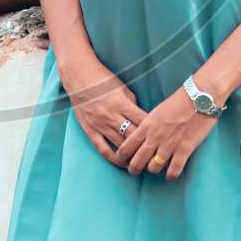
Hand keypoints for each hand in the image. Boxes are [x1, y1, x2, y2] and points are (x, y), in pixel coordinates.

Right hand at [59, 50, 148, 164]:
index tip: (163, 138)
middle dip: (146, 147)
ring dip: (133, 156)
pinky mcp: (90, 131)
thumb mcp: (122, 88)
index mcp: (121, 103)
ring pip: (120, 146)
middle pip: (133, 136)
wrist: (78, 77)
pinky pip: (103, 149)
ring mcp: (100, 125)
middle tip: (157, 154)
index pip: (143, 121)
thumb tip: (143, 119)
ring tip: (144, 163)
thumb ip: (133, 104)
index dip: (154, 131)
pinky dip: (114, 159)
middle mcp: (111, 116)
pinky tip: (123, 164)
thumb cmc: (103, 80)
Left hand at [112, 85, 217, 179]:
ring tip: (155, 169)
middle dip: (133, 169)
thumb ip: (149, 126)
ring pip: (153, 168)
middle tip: (134, 171)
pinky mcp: (184, 150)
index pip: (127, 146)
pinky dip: (171, 176)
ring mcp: (169, 145)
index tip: (120, 160)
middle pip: (137, 161)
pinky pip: (173, 170)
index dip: (121, 156)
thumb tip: (144, 137)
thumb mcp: (157, 112)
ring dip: (153, 170)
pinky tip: (170, 175)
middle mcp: (155, 137)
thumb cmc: (178, 102)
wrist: (198, 98)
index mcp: (146, 126)